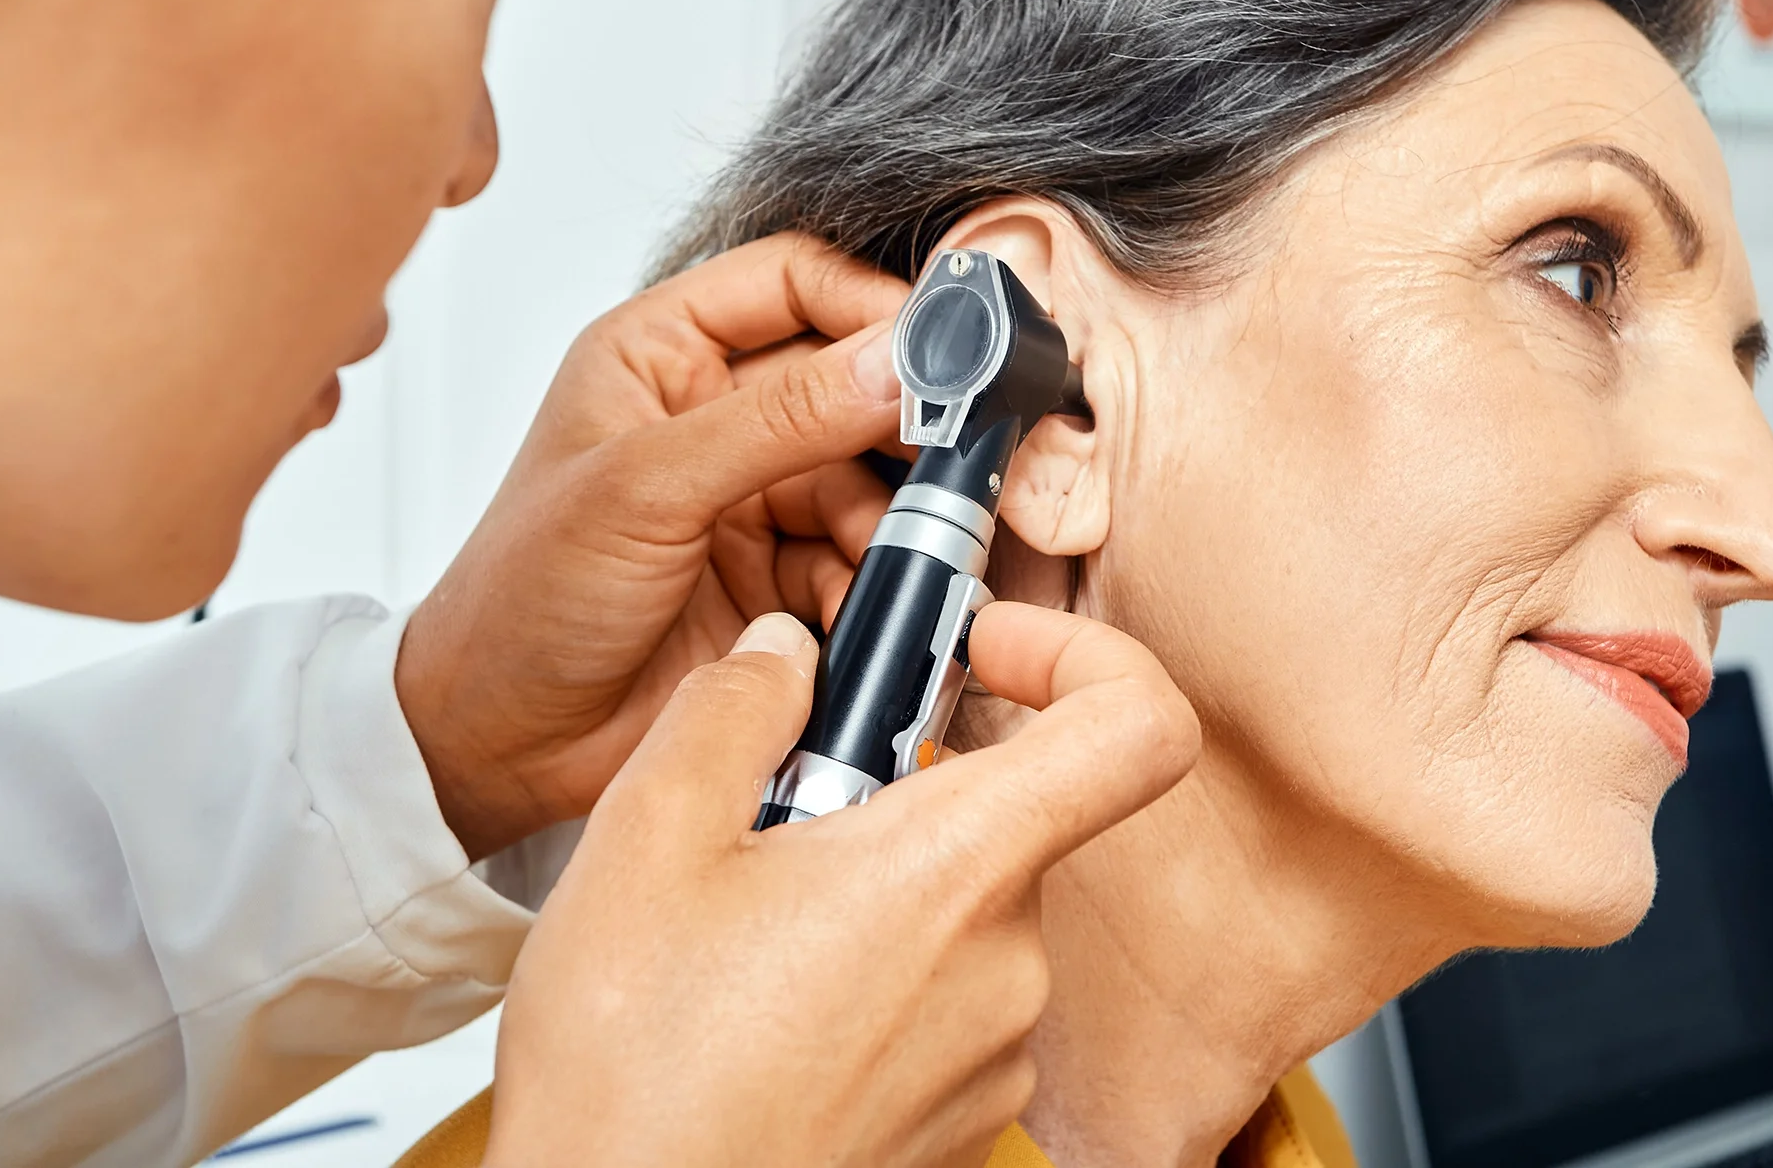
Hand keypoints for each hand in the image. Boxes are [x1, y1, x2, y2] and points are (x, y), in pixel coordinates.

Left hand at [398, 234, 910, 859]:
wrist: (499, 747)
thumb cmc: (519, 599)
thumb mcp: (646, 487)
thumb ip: (780, 420)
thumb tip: (894, 362)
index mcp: (661, 354)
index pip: (793, 281)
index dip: (871, 303)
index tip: (943, 346)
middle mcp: (713, 415)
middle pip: (851, 385)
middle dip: (901, 426)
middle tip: (949, 460)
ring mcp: (753, 499)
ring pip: (870, 482)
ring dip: (890, 523)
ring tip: (883, 560)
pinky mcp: (779, 579)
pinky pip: (861, 562)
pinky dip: (871, 586)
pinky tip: (850, 614)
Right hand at [485, 605, 1199, 1167]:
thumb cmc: (633, 1078)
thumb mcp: (646, 841)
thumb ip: (733, 710)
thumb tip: (787, 656)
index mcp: (957, 871)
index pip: (1139, 729)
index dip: (1085, 657)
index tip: (985, 651)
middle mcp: (1008, 967)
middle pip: (1010, 818)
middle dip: (897, 794)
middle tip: (776, 823)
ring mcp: (993, 1059)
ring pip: (963, 914)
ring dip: (873, 893)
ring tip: (743, 937)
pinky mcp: (963, 1124)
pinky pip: (945, 1006)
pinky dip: (873, 982)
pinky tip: (763, 1015)